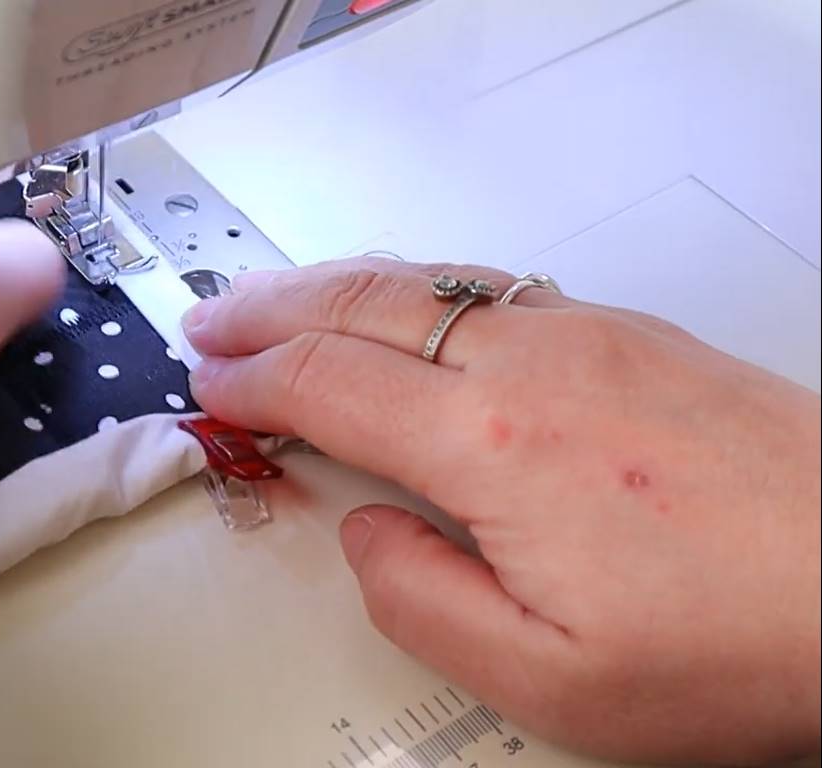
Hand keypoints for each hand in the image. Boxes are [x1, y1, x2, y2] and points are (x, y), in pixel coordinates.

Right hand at [183, 257, 820, 765]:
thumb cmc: (746, 637)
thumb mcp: (549, 679)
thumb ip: (420, 602)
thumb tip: (364, 534)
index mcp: (495, 447)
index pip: (328, 385)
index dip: (252, 380)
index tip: (213, 383)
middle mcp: (537, 367)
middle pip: (360, 305)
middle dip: (268, 307)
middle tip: (214, 320)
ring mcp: (591, 334)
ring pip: (422, 278)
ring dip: (332, 284)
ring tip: (282, 297)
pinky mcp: (635, 331)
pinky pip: (486, 285)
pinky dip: (410, 283)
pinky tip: (402, 303)